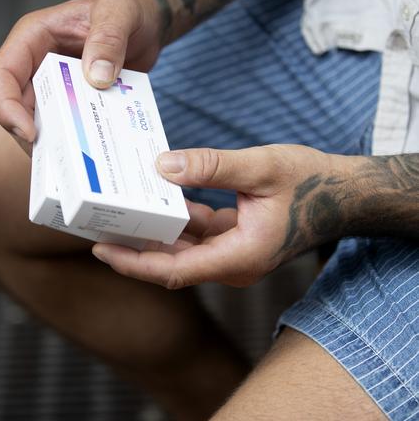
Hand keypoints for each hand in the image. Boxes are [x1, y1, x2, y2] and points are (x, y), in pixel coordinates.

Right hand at [0, 0, 163, 148]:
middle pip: (13, 107)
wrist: (146, 21)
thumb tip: (97, 78)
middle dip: (29, 134)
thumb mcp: (121, 12)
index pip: (2, 77)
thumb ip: (109, 38)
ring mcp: (52, 85)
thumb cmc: (128, 7)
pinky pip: (64, 126)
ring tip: (74, 161)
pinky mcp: (71, 102)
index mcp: (33, 38)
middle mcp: (35, 64)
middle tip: (58, 157)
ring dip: (52, 142)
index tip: (30, 133)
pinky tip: (91, 154)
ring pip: (37, 122)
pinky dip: (74, 141)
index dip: (7, 108)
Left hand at [92, 144, 354, 288]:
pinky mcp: (230, 239)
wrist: (343, 194)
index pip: (175, 270)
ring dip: (149, 233)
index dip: (135, 263)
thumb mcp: (261, 167)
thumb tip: (163, 166)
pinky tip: (153, 195)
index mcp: (240, 256)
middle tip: (93, 229)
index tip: (102, 249)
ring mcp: (231, 253)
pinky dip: (172, 219)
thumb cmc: (311, 182)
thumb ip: (212, 167)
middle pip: (170, 264)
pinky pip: (193, 234)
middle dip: (132, 249)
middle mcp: (231, 263)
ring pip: (180, 249)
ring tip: (114, 212)